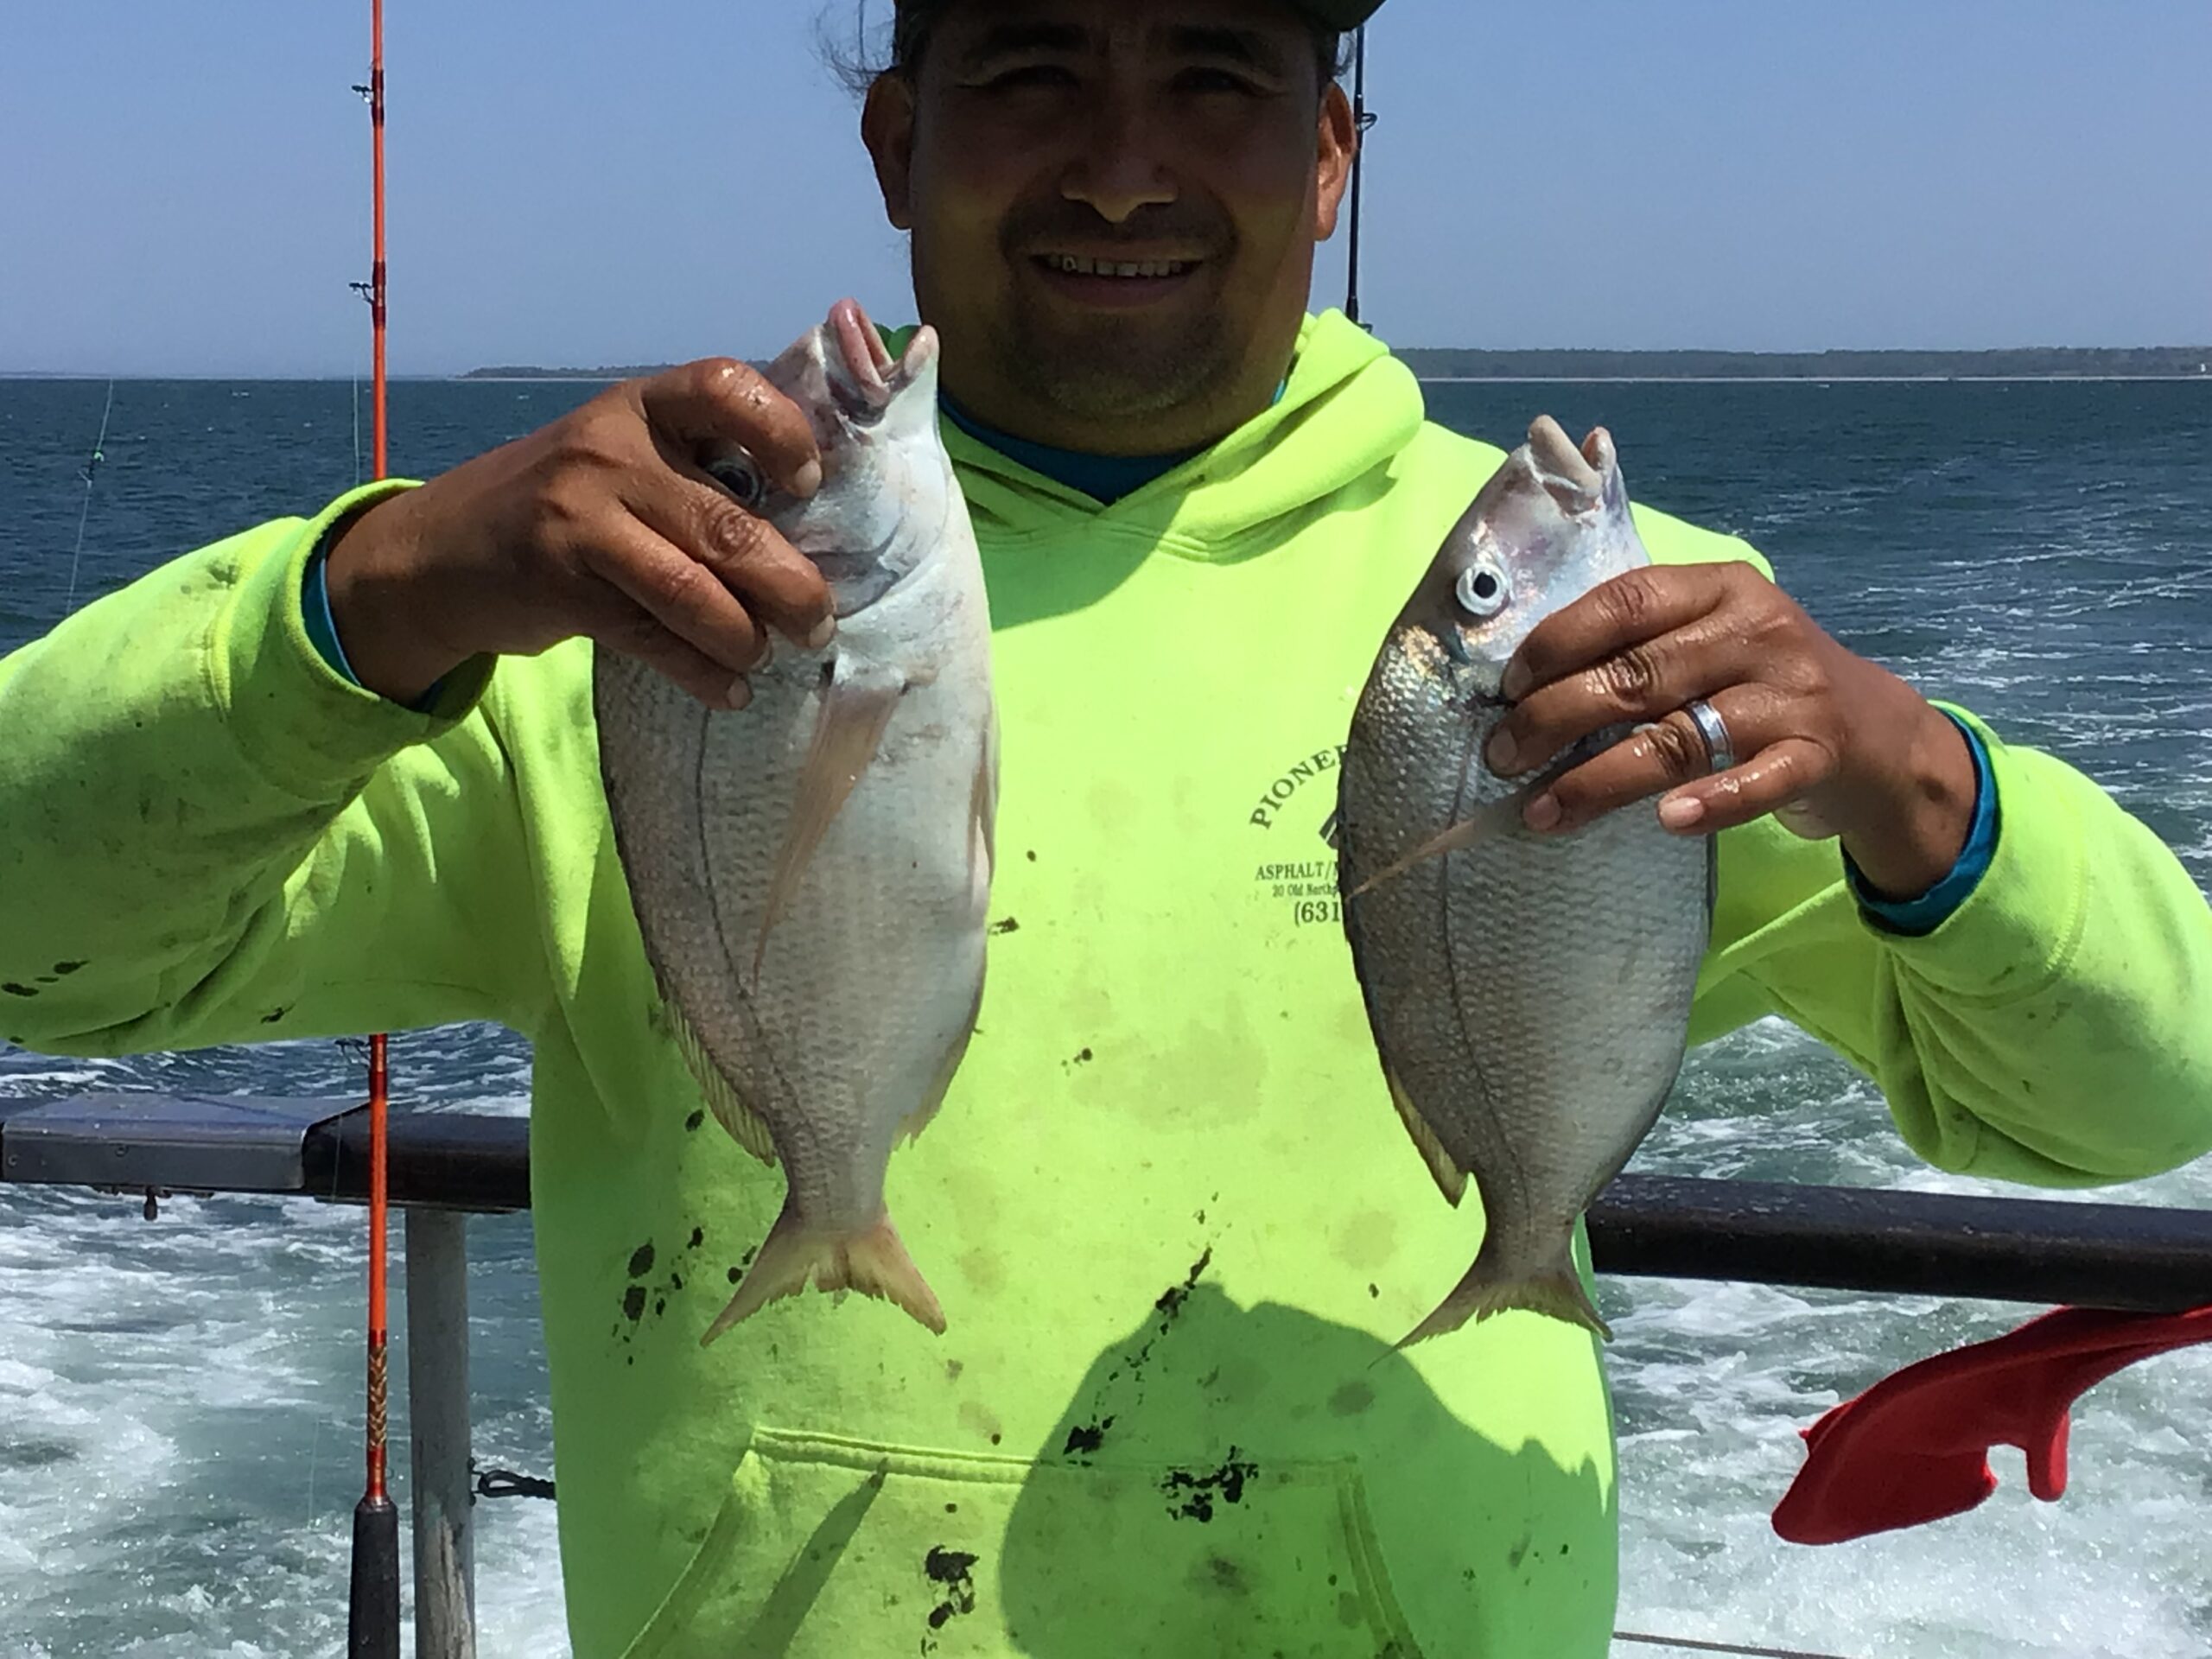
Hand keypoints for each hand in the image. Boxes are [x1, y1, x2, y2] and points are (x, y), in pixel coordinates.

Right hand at [324, 359, 833, 709]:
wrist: (435, 552)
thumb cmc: (561, 504)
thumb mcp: (620, 457)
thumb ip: (697, 472)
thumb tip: (810, 534)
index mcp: (641, 406)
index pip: (724, 387)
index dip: (782, 433)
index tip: (808, 484)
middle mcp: (611, 452)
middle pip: (728, 522)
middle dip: (790, 584)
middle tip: (816, 620)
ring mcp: (580, 518)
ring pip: (694, 590)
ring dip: (746, 637)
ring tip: (766, 654)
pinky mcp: (559, 586)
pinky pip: (653, 638)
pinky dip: (701, 672)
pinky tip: (727, 690)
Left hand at [1483, 561, 1979, 899]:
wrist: (1879, 733)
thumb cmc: (1760, 682)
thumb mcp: (1710, 638)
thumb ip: (1639, 646)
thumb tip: (1523, 688)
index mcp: (1719, 587)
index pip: (1626, 600)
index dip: (1559, 642)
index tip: (1508, 687)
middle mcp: (1757, 631)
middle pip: (1639, 673)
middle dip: (1556, 717)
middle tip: (1502, 757)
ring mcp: (1792, 694)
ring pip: (1681, 735)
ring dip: (1601, 779)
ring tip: (1542, 811)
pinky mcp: (1820, 756)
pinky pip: (1758, 781)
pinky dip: (1711, 802)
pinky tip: (1665, 821)